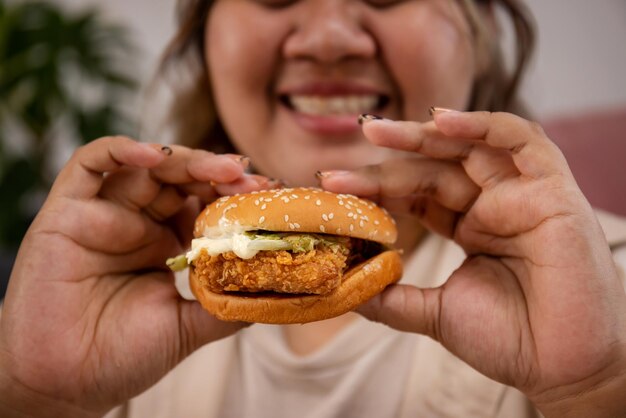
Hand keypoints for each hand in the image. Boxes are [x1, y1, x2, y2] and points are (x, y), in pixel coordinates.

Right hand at [0, 137, 274, 415]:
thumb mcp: (188, 327)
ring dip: (185, 160)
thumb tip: (277, 290)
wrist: (64, 384)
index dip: (232, 195)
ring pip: (145, 167)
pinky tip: (156, 156)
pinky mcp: (66, 211)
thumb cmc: (122, 357)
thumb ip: (228, 304)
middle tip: (248, 178)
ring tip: (221, 169)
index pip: (202, 203)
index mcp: (164, 244)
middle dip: (216, 174)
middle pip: (179, 179)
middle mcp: (136, 224)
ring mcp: (103, 214)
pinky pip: (89, 164)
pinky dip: (121, 150)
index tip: (266, 195)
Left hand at [321, 111, 625, 416]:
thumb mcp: (436, 313)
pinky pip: (521, 140)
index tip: (333, 187)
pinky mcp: (553, 190)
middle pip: (435, 167)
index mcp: (471, 226)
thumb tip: (345, 288)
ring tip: (375, 130)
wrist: (563, 370)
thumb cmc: (510, 340)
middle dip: (388, 158)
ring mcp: (523, 194)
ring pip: (470, 145)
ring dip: (423, 134)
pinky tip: (439, 121)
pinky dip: (483, 125)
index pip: (416, 194)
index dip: (376, 188)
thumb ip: (393, 298)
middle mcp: (495, 205)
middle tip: (340, 159)